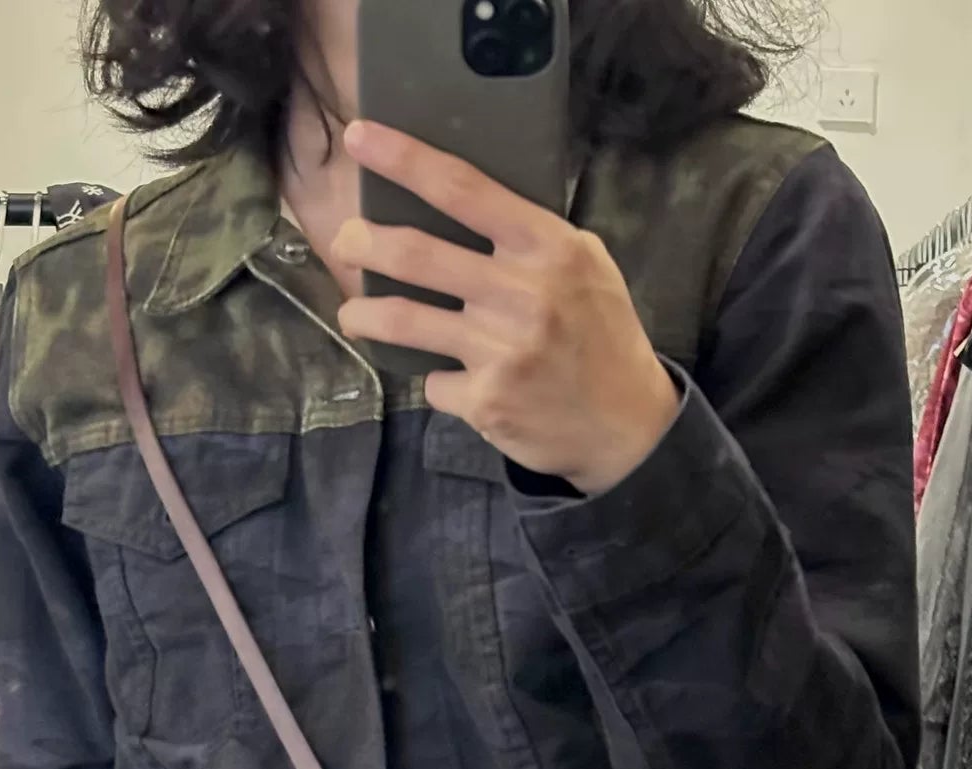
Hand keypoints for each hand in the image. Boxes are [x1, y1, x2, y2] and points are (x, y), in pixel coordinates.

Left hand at [334, 121, 679, 495]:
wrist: (627, 426)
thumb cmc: (602, 337)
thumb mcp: (587, 266)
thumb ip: (532, 237)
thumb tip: (462, 205)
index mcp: (547, 247)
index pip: (463, 189)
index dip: (404, 160)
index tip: (361, 139)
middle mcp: (520, 295)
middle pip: (415, 254)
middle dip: (364, 243)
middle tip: (344, 240)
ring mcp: (500, 352)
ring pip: (402, 322)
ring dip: (364, 316)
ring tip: (353, 315)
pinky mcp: (485, 402)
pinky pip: (434, 382)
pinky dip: (438, 379)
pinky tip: (455, 380)